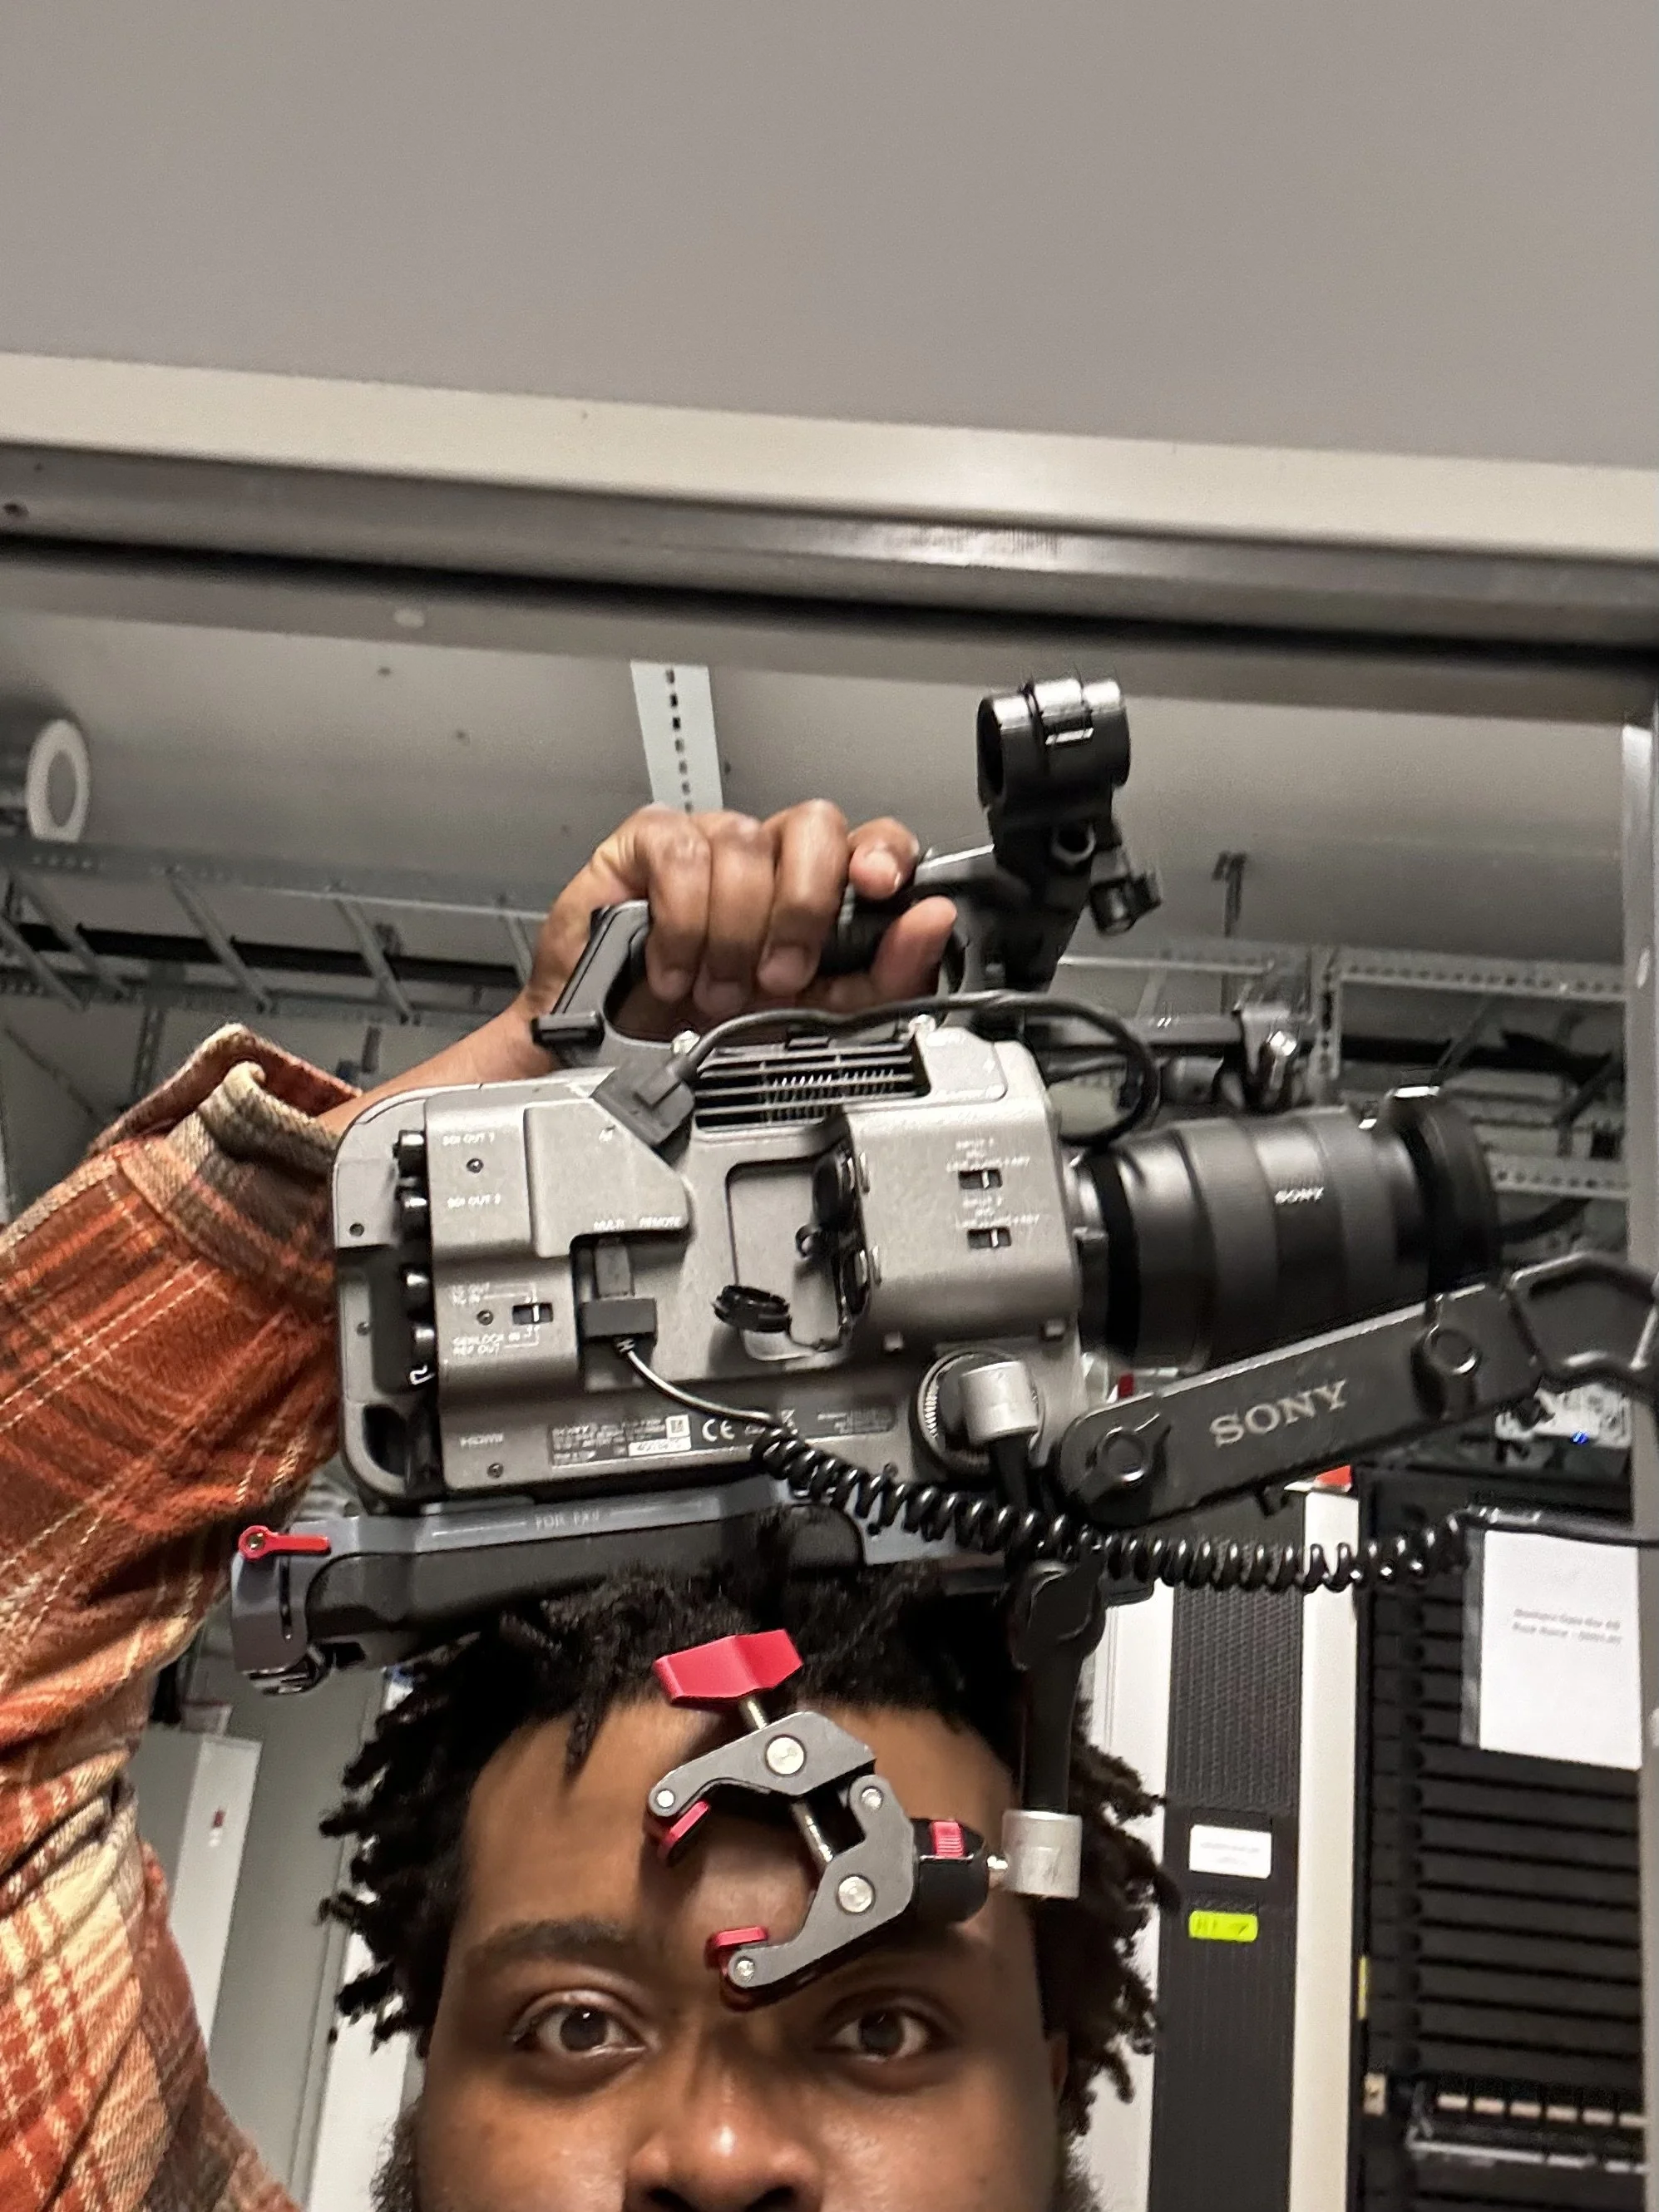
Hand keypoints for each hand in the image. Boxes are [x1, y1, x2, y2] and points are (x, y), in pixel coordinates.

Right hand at [318, 803, 953, 1132]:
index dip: (882, 853)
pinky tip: (674, 963)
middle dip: (802, 907)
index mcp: (818, 889)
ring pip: (745, 843)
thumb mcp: (812, 1019)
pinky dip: (683, 921)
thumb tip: (930, 923)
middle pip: (814, 826)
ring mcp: (709, 843)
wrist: (616, 1061)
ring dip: (734, 932)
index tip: (879, 885)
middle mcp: (768, 858)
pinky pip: (682, 855)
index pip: (870, 841)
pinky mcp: (648, 843)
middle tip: (780, 975)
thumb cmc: (711, 1033)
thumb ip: (882, 977)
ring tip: (716, 989)